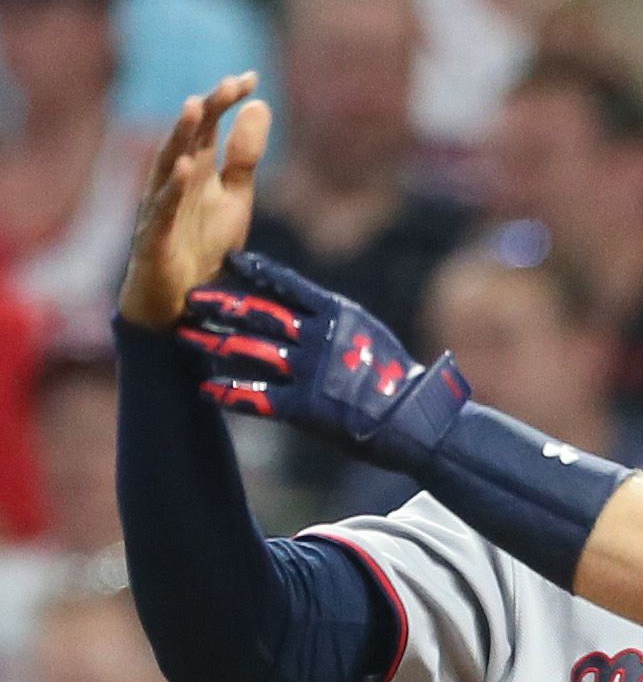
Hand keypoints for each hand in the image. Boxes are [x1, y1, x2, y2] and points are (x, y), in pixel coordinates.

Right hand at [119, 73, 267, 330]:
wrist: (183, 302)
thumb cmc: (204, 245)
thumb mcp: (235, 198)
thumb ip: (245, 156)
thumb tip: (260, 104)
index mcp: (196, 171)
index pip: (208, 127)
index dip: (226, 102)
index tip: (251, 76)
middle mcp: (175, 183)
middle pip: (188, 139)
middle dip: (207, 110)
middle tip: (227, 84)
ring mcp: (161, 209)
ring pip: (167, 166)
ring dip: (180, 136)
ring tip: (194, 105)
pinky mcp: (155, 239)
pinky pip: (162, 210)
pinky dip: (172, 189)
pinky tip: (184, 167)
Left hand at [179, 251, 473, 470]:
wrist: (419, 420)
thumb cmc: (398, 380)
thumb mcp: (371, 336)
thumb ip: (336, 323)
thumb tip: (308, 310)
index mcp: (339, 315)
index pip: (288, 285)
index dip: (255, 271)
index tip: (228, 261)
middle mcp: (320, 337)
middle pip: (259, 314)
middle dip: (221, 304)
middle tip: (190, 297)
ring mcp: (311, 371)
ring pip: (249, 350)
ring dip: (212, 344)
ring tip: (184, 337)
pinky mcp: (306, 406)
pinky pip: (256, 396)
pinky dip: (228, 392)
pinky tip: (205, 390)